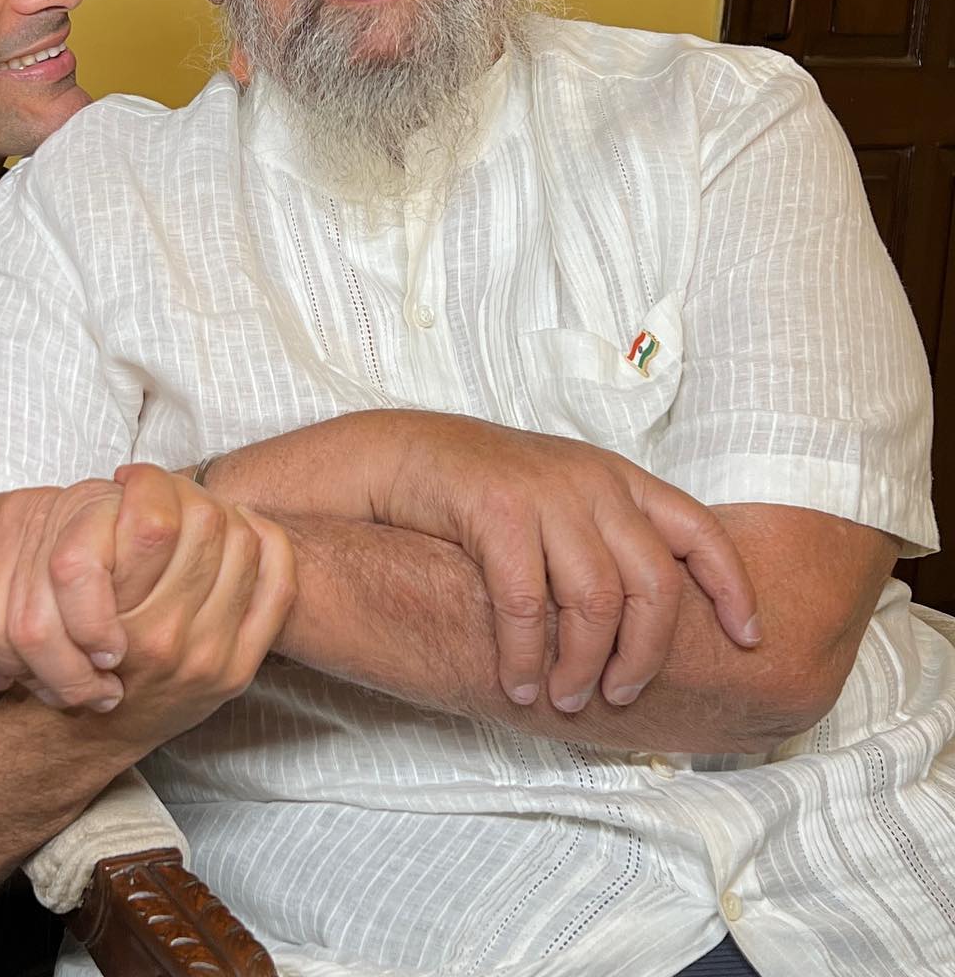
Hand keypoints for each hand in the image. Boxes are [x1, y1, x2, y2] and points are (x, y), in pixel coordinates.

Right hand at [0, 467, 292, 717]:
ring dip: (229, 514)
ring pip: (242, 547)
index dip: (146, 481)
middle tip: (172, 487)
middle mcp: (166, 642)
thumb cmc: (39, 666)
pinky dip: (269, 548)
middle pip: (208, 525)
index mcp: (108, 623)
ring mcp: (209, 659)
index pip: (155, 520)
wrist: (77, 741)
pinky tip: (246, 531)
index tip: (127, 479)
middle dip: (192, 492)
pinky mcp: (240, 669)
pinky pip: (275, 586)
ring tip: (203, 505)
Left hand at [0, 474, 175, 708]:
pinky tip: (113, 651)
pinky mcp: (94, 506)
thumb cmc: (85, 564)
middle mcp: (2, 513)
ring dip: (67, 671)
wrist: (156, 520)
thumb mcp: (8, 589)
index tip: (14, 684)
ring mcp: (46, 507)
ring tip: (99, 686)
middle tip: (72, 695)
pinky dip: (93, 628)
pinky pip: (75, 578)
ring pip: (28, 621)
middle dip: (28, 678)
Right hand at [378, 416, 760, 712]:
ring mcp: (546, 492)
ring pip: (596, 601)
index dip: (734, 587)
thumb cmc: (482, 491)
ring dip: (583, 666)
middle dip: (644, 654)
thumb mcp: (560, 495)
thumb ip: (605, 533)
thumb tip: (652, 614)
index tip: (750, 639)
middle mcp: (591, 481)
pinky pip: (527, 603)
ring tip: (563, 699)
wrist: (405, 455)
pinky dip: (526, 655)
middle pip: (653, 584)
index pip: (700, 530)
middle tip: (622, 696)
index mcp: (617, 478)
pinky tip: (517, 683)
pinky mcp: (496, 509)